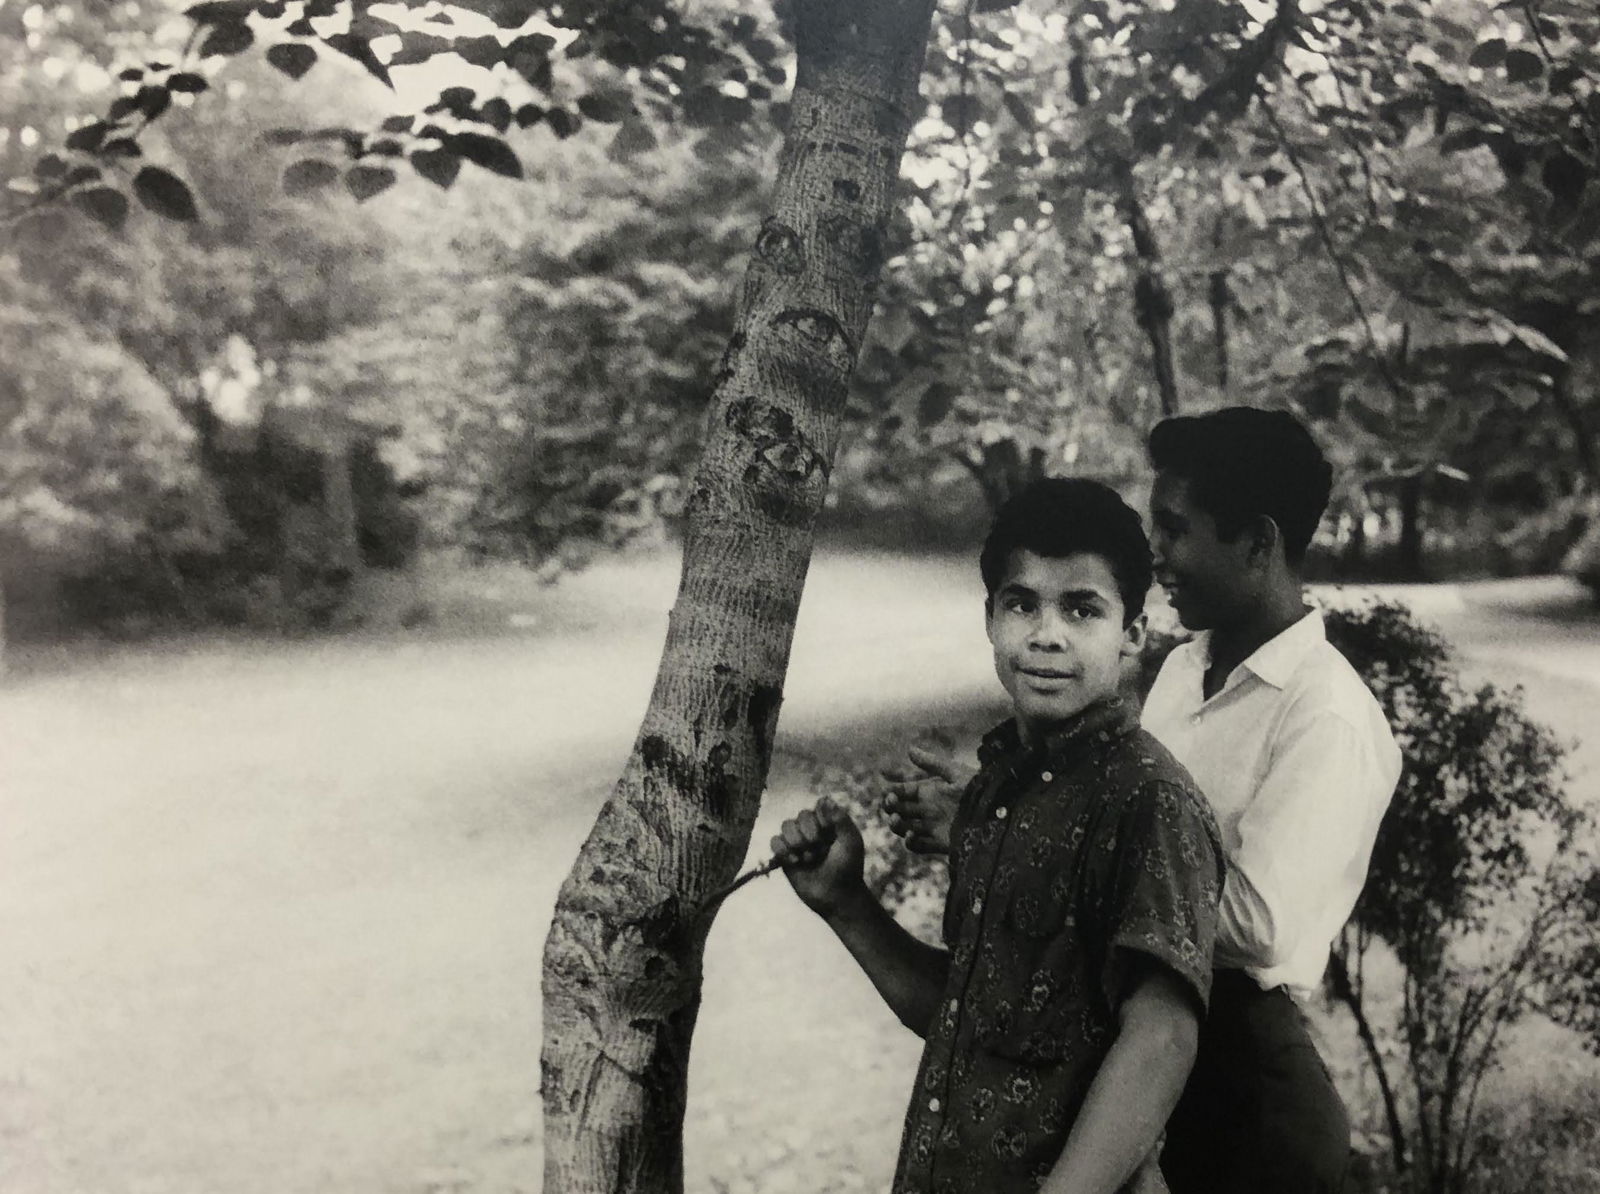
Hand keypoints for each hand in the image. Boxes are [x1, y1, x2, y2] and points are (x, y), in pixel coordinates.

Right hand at [772, 797, 865, 918]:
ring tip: (808, 858)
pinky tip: (795, 861)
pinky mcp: (785, 856)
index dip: (821, 819)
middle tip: (819, 850)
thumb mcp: (851, 842)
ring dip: (796, 841)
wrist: (836, 897)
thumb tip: (825, 798)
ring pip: (786, 826)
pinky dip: (782, 849)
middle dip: (809, 832)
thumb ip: (841, 820)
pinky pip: (774, 841)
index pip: (817, 807)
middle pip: (801, 815)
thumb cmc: (848, 869)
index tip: (829, 834)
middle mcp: (812, 829)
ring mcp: (798, 842)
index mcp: (829, 823)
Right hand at [880, 745, 973, 855]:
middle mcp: (928, 809)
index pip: (903, 791)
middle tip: (891, 804)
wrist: (996, 814)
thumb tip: (909, 749)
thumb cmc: (978, 789)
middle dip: (891, 807)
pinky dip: (911, 843)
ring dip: (896, 825)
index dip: (893, 792)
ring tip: (896, 820)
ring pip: (905, 827)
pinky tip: (911, 836)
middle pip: (900, 810)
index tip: (888, 793)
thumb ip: (932, 763)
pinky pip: (919, 846)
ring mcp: (932, 826)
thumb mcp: (954, 774)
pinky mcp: (939, 842)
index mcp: (930, 791)